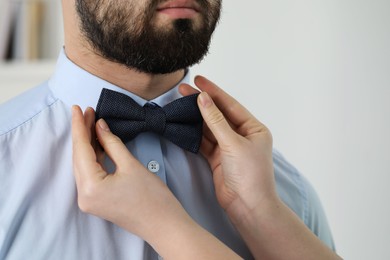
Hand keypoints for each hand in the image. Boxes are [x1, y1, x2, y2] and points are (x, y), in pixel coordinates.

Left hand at [71, 105, 185, 239]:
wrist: (165, 225)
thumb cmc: (153, 199)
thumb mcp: (131, 165)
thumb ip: (112, 143)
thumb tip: (100, 126)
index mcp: (90, 187)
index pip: (80, 149)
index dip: (79, 126)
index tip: (77, 108)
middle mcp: (84, 196)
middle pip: (79, 157)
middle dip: (83, 133)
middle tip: (87, 112)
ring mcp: (90, 201)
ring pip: (84, 165)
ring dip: (88, 144)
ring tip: (93, 123)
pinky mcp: (97, 201)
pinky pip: (90, 174)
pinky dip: (94, 157)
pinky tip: (98, 143)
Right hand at [180, 76, 277, 218]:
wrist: (247, 206)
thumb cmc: (250, 175)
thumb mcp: (233, 144)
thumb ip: (216, 121)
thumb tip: (203, 99)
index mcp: (254, 128)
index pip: (230, 105)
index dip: (214, 92)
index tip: (198, 80)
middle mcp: (242, 135)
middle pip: (218, 114)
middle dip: (202, 102)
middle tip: (184, 89)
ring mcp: (229, 147)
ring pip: (209, 127)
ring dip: (196, 117)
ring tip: (180, 103)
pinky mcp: (218, 158)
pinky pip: (204, 141)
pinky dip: (194, 134)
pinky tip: (184, 124)